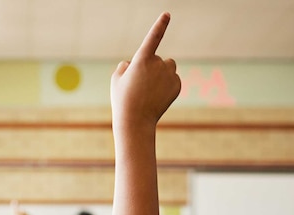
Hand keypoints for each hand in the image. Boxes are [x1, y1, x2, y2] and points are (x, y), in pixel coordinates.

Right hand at [110, 12, 180, 131]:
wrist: (136, 122)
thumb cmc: (123, 99)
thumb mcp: (116, 80)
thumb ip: (124, 67)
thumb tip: (133, 64)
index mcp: (142, 59)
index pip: (153, 37)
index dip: (160, 25)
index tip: (167, 14)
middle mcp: (158, 64)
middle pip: (158, 58)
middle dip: (152, 67)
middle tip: (140, 86)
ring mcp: (170, 74)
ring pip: (168, 67)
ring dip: (162, 73)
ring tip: (150, 91)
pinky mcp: (177, 85)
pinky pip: (173, 79)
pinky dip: (167, 85)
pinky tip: (157, 97)